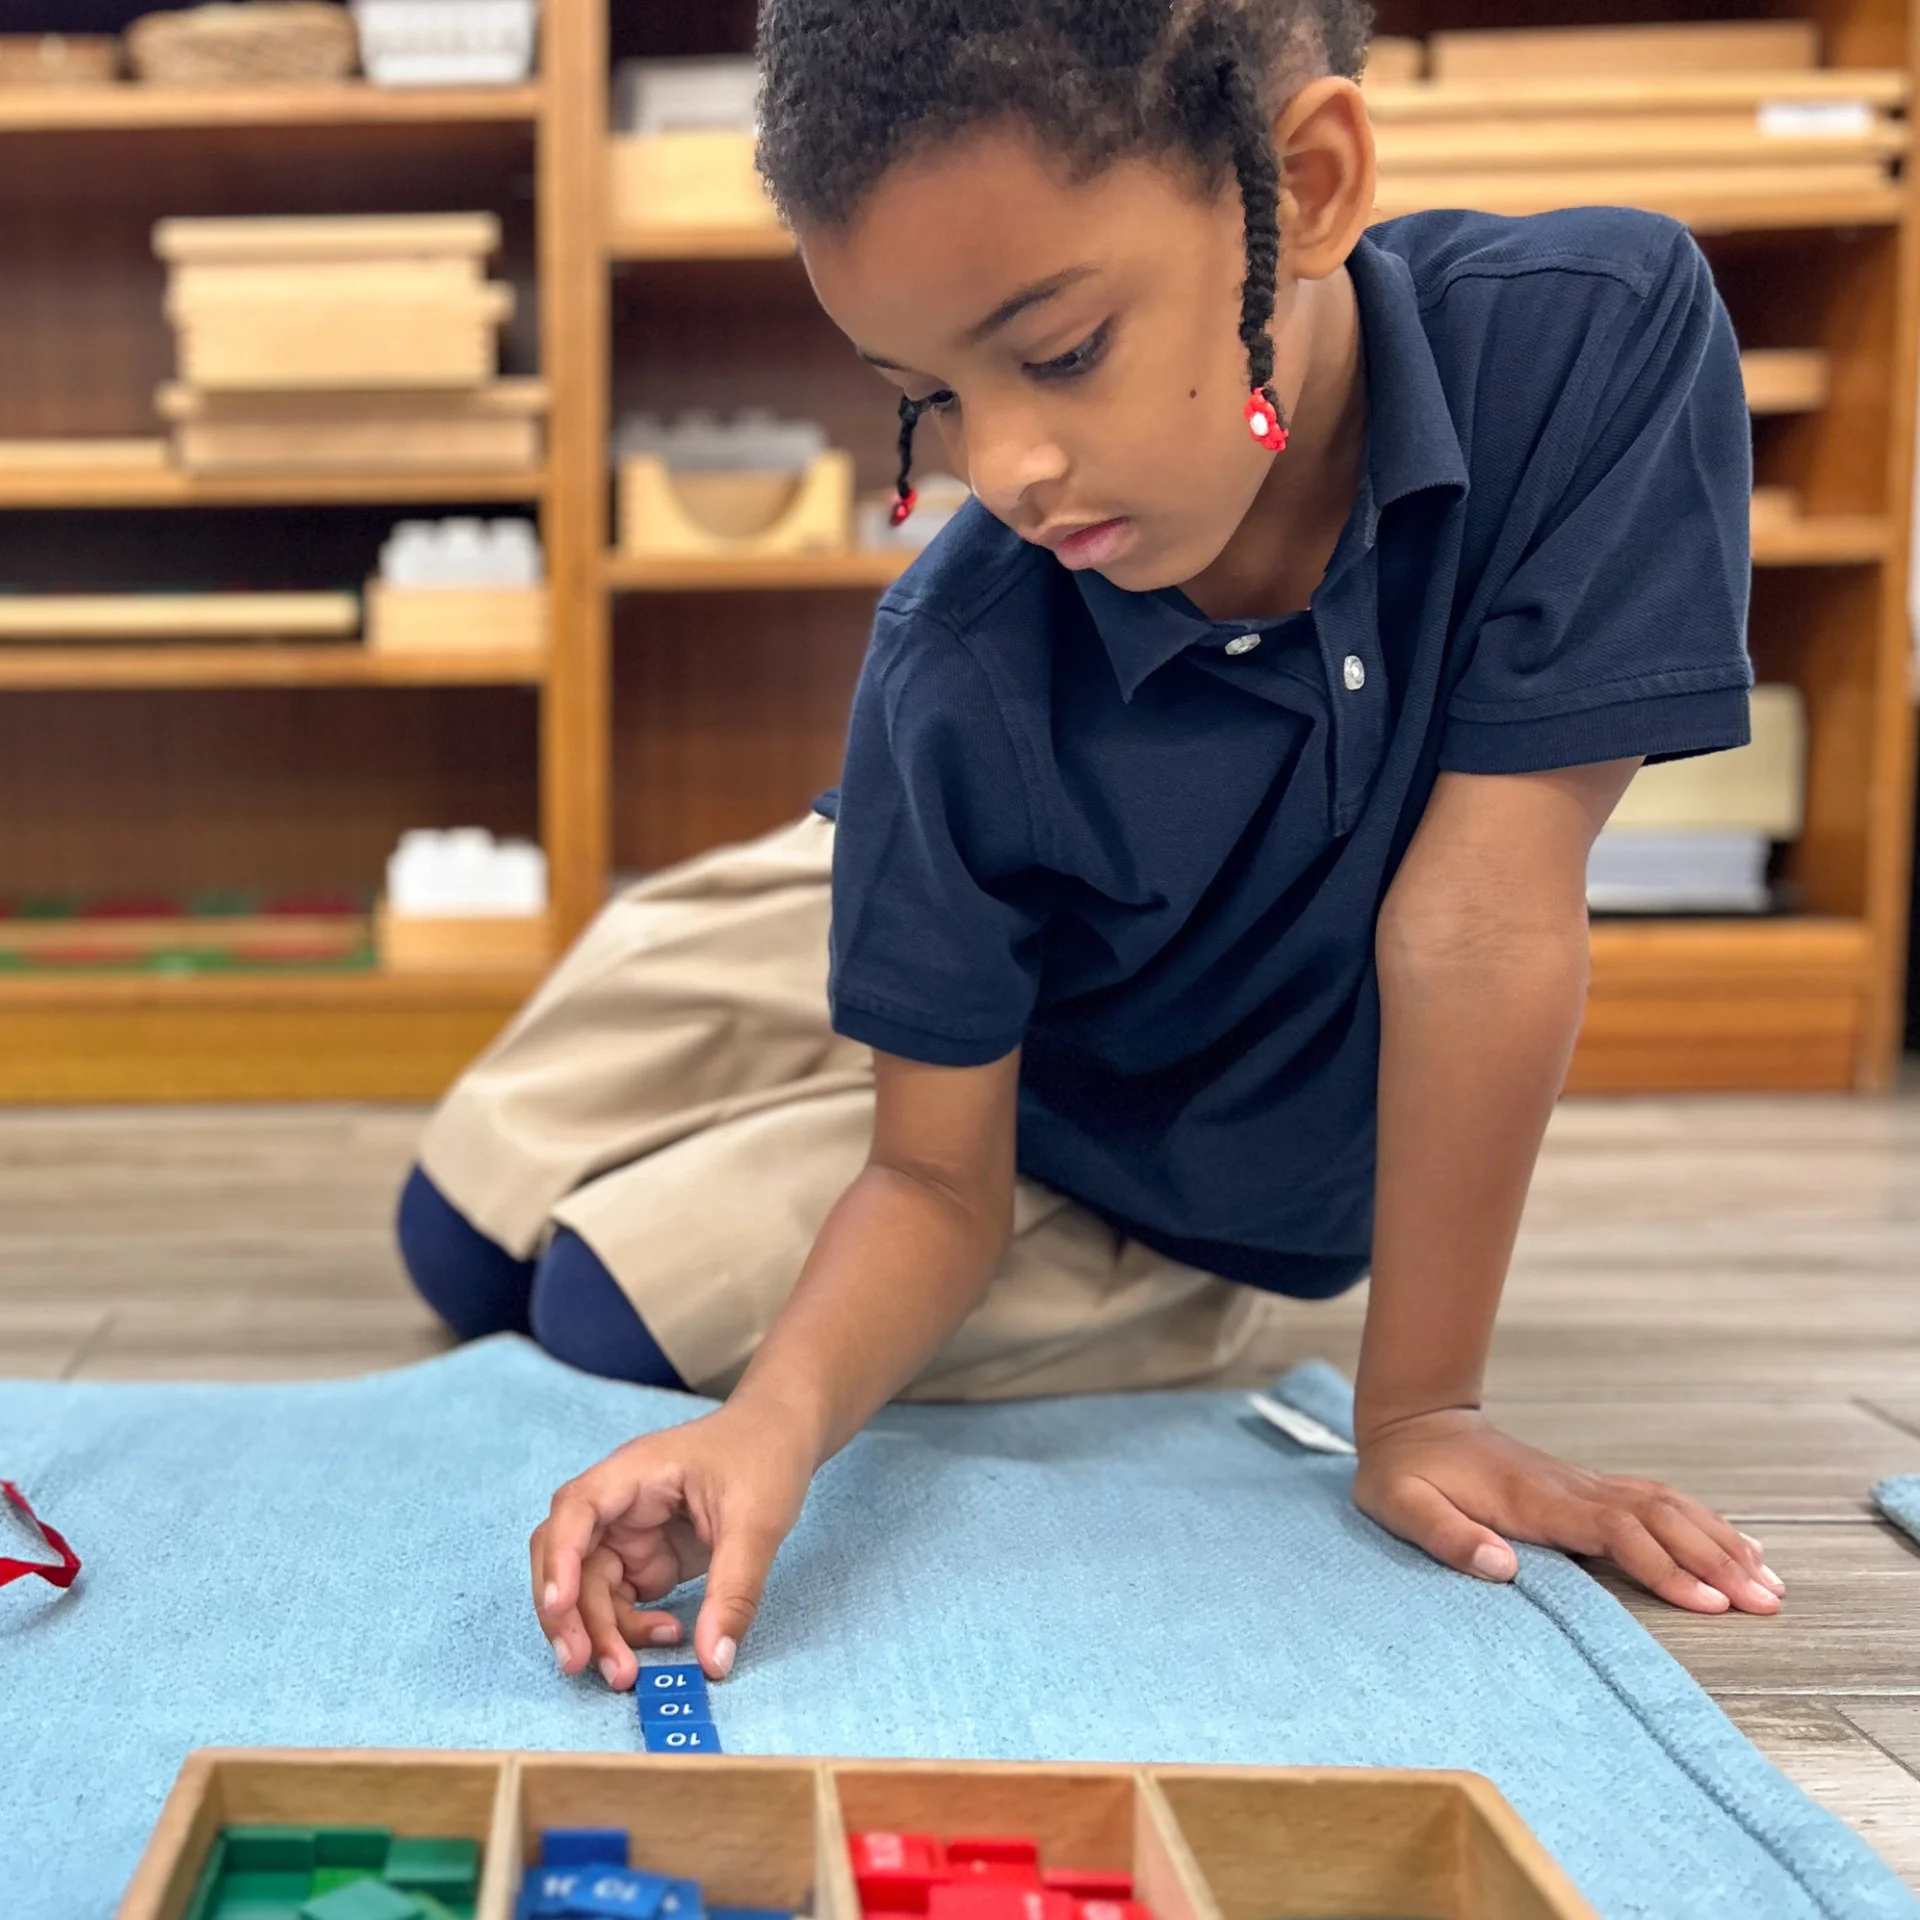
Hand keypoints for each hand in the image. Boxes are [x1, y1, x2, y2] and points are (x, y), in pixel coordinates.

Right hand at [530, 1399, 815, 1688]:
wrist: (782, 1434)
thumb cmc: (764, 1457)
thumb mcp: (758, 1522)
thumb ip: (733, 1590)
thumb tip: (713, 1662)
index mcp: (635, 1473)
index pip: (576, 1510)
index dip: (559, 1558)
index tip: (561, 1606)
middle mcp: (619, 1504)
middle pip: (565, 1557)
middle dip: (565, 1612)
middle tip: (581, 1664)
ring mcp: (628, 1533)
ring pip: (586, 1588)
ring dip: (597, 1632)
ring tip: (628, 1672)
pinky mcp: (645, 1558)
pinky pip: (618, 1601)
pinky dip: (629, 1628)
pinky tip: (667, 1636)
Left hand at [1350, 1407, 1785, 1614]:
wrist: (1412, 1421)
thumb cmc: (1403, 1473)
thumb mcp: (1401, 1507)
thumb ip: (1448, 1538)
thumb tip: (1503, 1568)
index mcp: (1534, 1500)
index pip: (1615, 1531)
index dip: (1664, 1566)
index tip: (1712, 1603)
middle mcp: (1570, 1488)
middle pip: (1658, 1519)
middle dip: (1715, 1560)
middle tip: (1769, 1604)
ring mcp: (1581, 1484)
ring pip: (1666, 1506)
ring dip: (1718, 1541)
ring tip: (1770, 1582)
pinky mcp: (1584, 1487)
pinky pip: (1654, 1500)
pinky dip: (1700, 1522)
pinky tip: (1732, 1545)